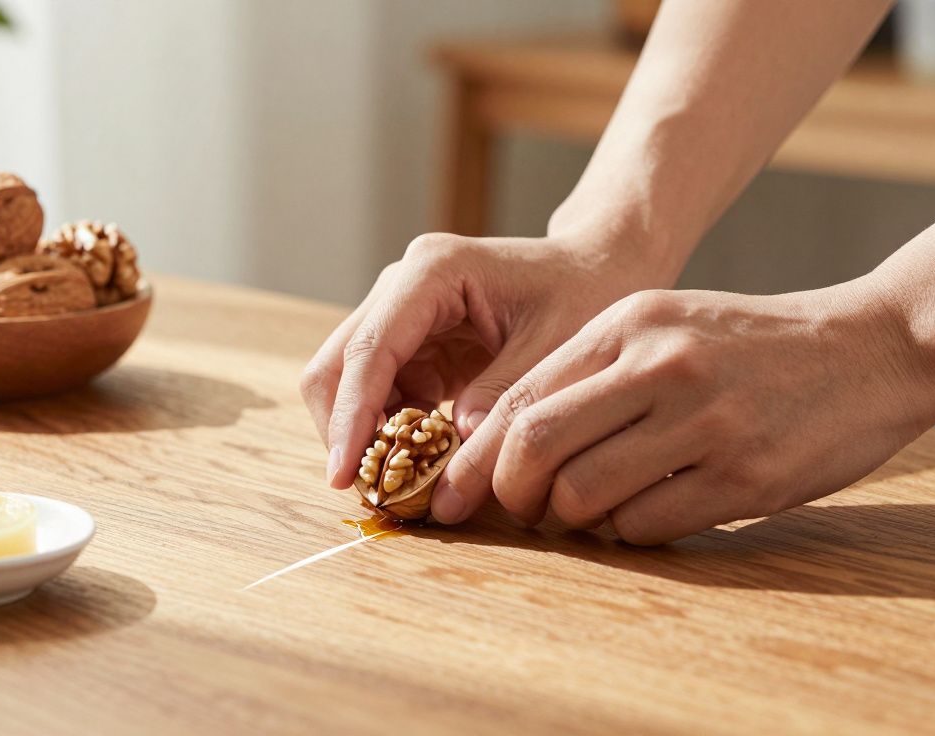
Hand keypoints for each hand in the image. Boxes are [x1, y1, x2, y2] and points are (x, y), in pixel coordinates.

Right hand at [299, 231, 675, 493]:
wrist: (598, 270)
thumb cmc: (585, 293)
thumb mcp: (556, 345)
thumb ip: (505, 394)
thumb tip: (456, 450)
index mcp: (433, 272)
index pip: (370, 350)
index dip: (351, 416)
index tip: (344, 475)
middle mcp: (402, 286)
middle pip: (336, 364)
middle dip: (344, 431)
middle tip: (370, 490)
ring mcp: (401, 315)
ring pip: (349, 385)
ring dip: (364, 438)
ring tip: (397, 487)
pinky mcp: (412, 346)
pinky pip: (381, 398)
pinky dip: (390, 435)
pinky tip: (419, 467)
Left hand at [441, 283, 934, 542]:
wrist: (865, 347)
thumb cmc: (744, 344)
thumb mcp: (660, 325)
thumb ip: (587, 373)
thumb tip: (503, 441)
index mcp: (627, 325)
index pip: (521, 398)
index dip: (474, 455)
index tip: (451, 491)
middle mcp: (659, 367)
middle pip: (535, 446)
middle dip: (506, 493)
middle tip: (513, 511)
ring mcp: (704, 422)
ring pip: (583, 495)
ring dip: (568, 518)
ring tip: (583, 511)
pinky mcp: (743, 476)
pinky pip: (644, 525)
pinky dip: (624, 532)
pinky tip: (640, 514)